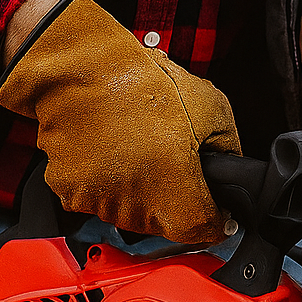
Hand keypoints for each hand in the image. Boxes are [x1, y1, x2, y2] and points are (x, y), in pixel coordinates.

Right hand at [0, 0, 240, 242]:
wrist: (81, 70)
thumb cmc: (142, 84)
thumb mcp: (213, 109)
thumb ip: (229, 150)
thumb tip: (230, 169)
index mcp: (177, 196)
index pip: (206, 231)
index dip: (217, 218)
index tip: (218, 209)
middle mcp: (138, 209)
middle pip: (169, 224)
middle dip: (177, 198)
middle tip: (172, 158)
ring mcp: (101, 204)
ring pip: (134, 213)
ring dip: (141, 190)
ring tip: (140, 147)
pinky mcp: (71, 194)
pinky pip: (100, 197)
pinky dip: (108, 180)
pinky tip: (112, 148)